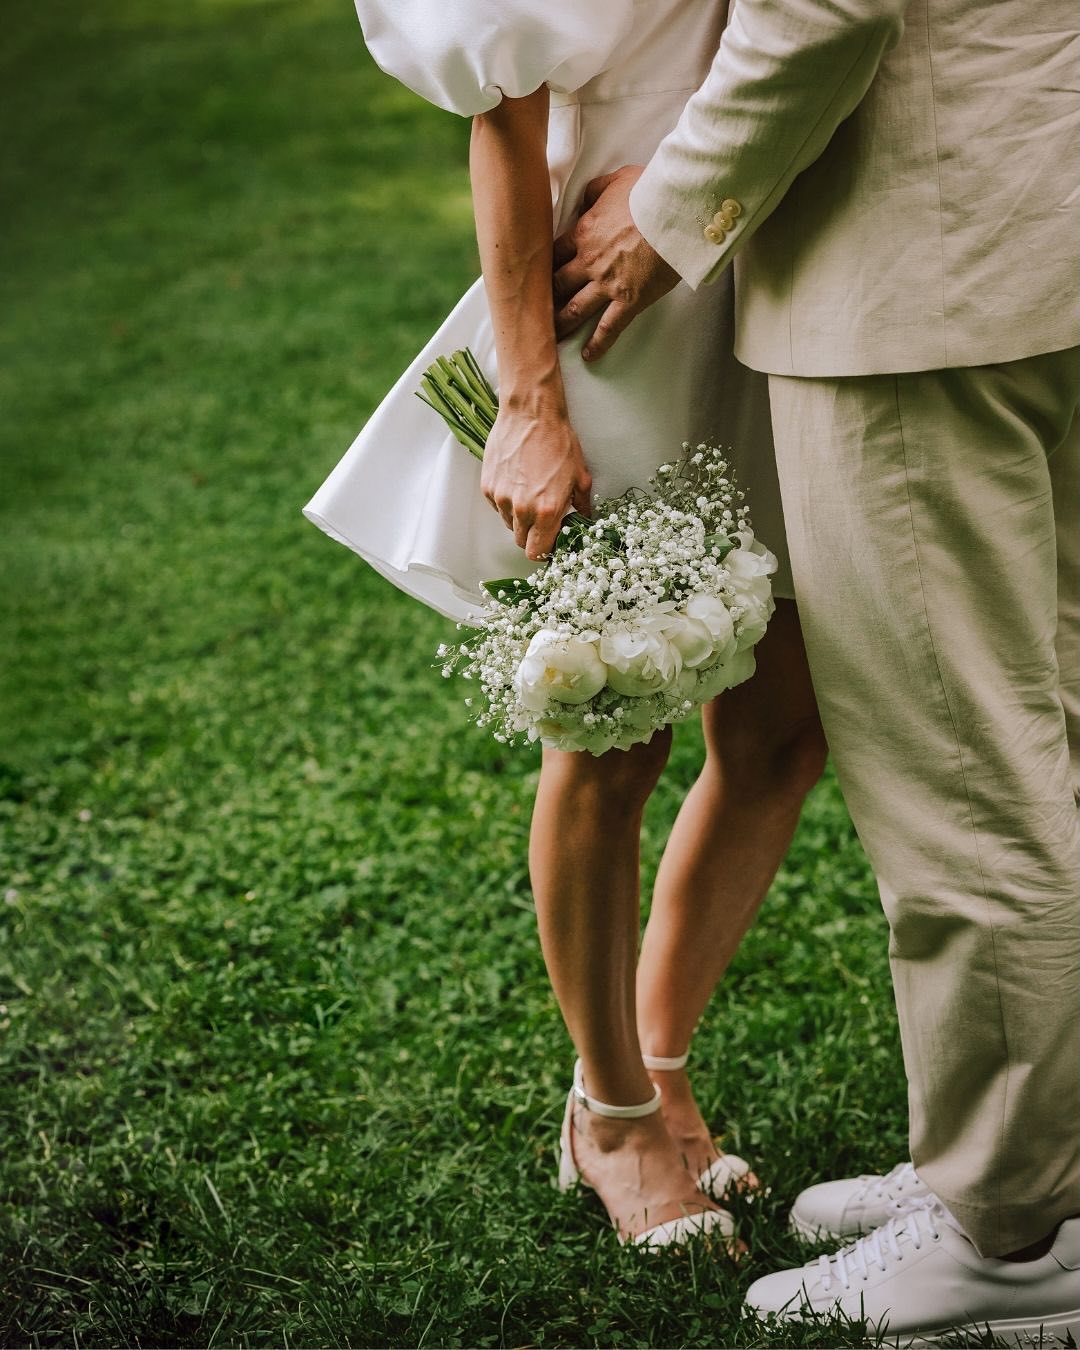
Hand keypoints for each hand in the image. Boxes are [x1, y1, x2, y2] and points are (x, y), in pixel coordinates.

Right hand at [480, 401, 592, 559]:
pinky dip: (506, 501)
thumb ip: (581, 505)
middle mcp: (521, 509)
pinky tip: (518, 482)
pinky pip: (497, 506)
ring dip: (519, 517)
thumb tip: (583, 519)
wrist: (531, 414)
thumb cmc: (558, 441)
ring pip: (508, 523)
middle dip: (532, 534)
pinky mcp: (488, 486)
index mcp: (546, 511)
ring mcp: (501, 498)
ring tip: (530, 494)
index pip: (537, 552)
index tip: (550, 542)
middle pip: (521, 541)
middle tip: (542, 517)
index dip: (544, 551)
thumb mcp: (580, 476)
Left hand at [553, 165, 680, 359]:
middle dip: (546, 298)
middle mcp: (589, 262)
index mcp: (584, 233)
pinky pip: (608, 328)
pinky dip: (597, 343)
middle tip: (536, 311)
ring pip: (575, 310)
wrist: (674, 213)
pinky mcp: (629, 301)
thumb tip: (584, 201)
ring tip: (552, 337)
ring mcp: (607, 284)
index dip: (545, 266)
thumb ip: (595, 191)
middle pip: (558, 284)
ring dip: (562, 324)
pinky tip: (588, 355)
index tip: (538, 277)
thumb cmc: (649, 192)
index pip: (554, 254)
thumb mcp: (617, 180)